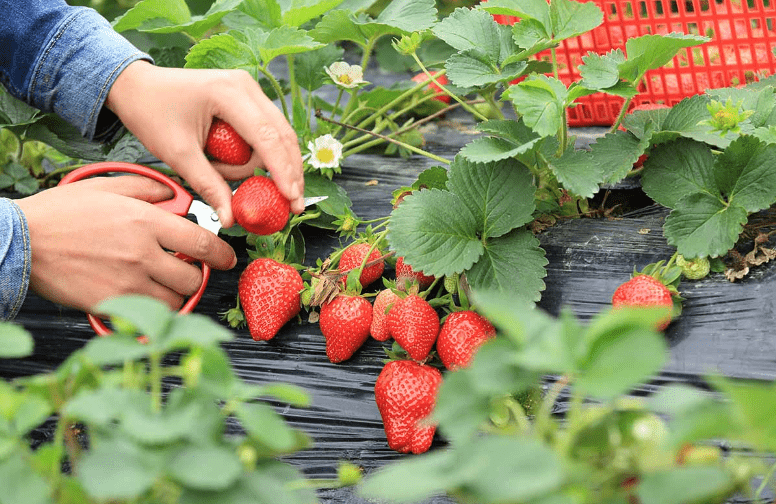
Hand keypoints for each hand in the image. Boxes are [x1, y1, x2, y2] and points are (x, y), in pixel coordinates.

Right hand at [16, 176, 236, 312]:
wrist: (22, 241)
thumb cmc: (60, 214)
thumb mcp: (106, 186)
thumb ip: (146, 188)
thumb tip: (172, 193)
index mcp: (145, 222)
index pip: (201, 243)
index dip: (222, 254)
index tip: (227, 258)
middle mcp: (142, 254)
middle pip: (193, 278)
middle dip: (197, 277)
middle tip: (187, 271)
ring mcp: (127, 282)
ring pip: (174, 301)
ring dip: (175, 295)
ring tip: (162, 285)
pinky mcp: (111, 303)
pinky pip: (147, 315)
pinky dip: (152, 310)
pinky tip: (143, 297)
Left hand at [105, 61, 305, 225]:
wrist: (136, 86)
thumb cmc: (151, 113)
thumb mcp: (178, 154)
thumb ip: (208, 186)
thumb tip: (230, 218)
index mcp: (228, 93)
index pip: (267, 137)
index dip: (283, 171)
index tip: (291, 199)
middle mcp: (247, 86)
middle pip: (283, 135)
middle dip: (289, 172)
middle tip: (292, 204)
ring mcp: (250, 90)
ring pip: (278, 135)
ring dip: (268, 164)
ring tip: (231, 177)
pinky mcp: (248, 98)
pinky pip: (267, 132)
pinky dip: (262, 155)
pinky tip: (246, 169)